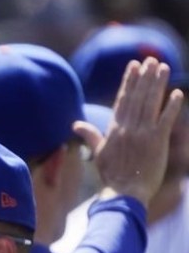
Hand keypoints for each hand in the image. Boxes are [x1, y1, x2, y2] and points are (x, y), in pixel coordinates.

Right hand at [74, 57, 185, 205]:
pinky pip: (166, 119)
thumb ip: (90, 135)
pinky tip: (177, 93)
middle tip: (151, 59)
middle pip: (137, 97)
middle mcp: (128, 128)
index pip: (122, 99)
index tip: (134, 66)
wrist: (124, 193)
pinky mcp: (157, 142)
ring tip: (162, 67)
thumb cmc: (111, 175)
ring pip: (151, 103)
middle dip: (144, 77)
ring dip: (157, 84)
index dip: (129, 81)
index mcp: (114, 129)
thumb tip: (75, 124)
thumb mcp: (99, 153)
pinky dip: (172, 106)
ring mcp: (143, 134)